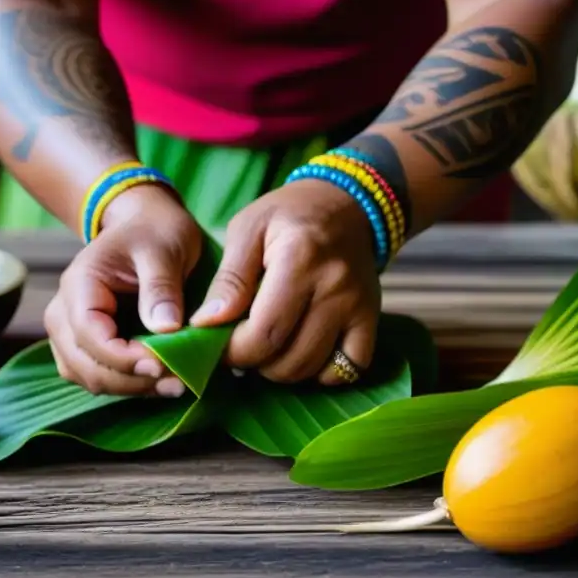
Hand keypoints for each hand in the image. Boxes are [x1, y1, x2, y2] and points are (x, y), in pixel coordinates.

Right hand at [43, 184, 200, 397]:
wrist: (144, 225)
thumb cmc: (154, 231)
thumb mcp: (164, 249)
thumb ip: (161, 288)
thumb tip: (165, 329)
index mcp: (79, 285)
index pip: (89, 335)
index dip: (124, 358)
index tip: (164, 365)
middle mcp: (64, 313)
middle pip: (84, 365)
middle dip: (130, 380)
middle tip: (178, 382)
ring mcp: (71, 333)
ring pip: (89, 377)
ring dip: (130, 388)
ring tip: (175, 385)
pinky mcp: (88, 346)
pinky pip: (99, 375)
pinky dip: (129, 384)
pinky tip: (161, 381)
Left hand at [190, 179, 381, 384]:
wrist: (345, 204)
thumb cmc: (287, 215)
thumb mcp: (247, 228)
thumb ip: (228, 278)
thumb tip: (206, 324)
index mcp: (299, 259)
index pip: (263, 332)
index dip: (233, 351)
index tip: (217, 343)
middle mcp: (334, 286)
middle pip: (287, 358)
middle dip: (253, 362)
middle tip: (239, 344)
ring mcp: (357, 306)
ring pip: (312, 368)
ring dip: (281, 370)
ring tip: (266, 346)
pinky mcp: (371, 318)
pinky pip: (347, 369)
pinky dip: (321, 373)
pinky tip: (301, 352)